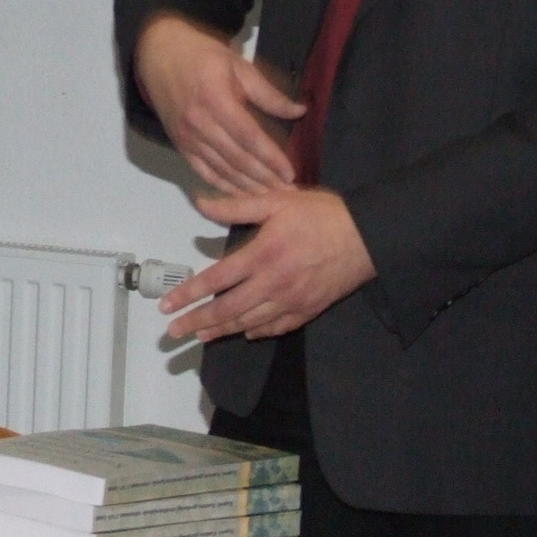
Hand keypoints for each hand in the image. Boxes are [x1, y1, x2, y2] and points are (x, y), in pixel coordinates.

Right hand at [135, 15, 305, 193]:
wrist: (158, 56)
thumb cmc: (202, 56)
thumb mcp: (238, 65)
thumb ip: (268, 93)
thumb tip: (299, 111)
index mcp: (215, 99)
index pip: (249, 136)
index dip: (270, 157)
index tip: (290, 172)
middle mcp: (199, 123)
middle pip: (236, 158)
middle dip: (263, 177)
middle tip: (287, 189)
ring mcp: (187, 137)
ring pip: (221, 169)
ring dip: (246, 186)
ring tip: (270, 195)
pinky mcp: (180, 145)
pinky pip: (203, 171)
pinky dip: (223, 186)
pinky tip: (241, 193)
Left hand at [158, 188, 374, 341]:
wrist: (370, 237)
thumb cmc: (323, 215)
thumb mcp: (277, 201)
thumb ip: (236, 205)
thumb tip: (200, 202)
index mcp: (261, 255)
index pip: (215, 280)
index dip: (188, 294)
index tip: (166, 306)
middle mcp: (272, 284)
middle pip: (226, 310)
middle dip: (196, 322)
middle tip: (173, 333)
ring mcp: (291, 301)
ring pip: (249, 322)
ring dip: (221, 331)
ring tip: (200, 335)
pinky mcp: (308, 310)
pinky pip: (277, 327)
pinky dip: (257, 332)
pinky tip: (245, 332)